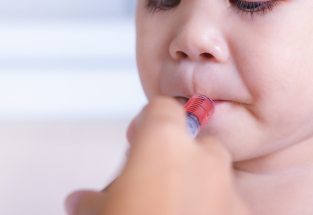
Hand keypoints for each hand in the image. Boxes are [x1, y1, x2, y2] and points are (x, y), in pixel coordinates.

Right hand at [65, 96, 248, 214]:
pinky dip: (211, 211)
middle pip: (192, 143)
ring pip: (213, 175)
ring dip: (194, 187)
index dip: (149, 124)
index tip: (138, 143)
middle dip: (174, 160)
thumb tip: (82, 202)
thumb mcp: (101, 214)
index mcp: (165, 144)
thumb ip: (93, 202)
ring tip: (167, 212)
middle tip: (149, 187)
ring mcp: (229, 191)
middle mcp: (204, 160)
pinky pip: (226, 204)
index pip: (163, 108)